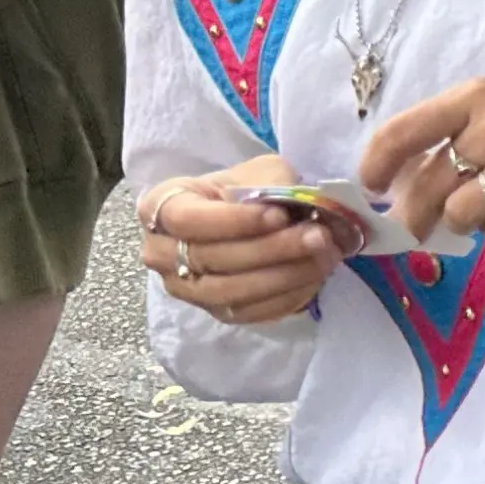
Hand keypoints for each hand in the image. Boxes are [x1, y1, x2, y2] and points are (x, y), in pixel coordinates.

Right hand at [139, 152, 341, 326]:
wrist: (246, 219)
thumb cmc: (244, 189)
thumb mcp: (256, 171)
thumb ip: (269, 183)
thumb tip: (292, 208)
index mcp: (160, 208)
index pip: (187, 219)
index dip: (234, 221)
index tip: (279, 215)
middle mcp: (160, 253)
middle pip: (211, 259)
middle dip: (271, 249)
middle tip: (318, 236)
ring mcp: (186, 289)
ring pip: (230, 292)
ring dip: (283, 275)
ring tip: (324, 255)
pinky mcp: (215, 312)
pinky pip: (249, 313)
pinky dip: (287, 296)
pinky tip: (316, 275)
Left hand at [360, 65, 484, 242]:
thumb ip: (458, 129)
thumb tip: (408, 177)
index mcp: (476, 96)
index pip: (404, 132)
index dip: (376, 165)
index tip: (372, 186)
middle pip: (427, 187)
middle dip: (410, 216)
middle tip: (411, 225)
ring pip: (461, 213)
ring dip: (457, 222)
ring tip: (470, 214)